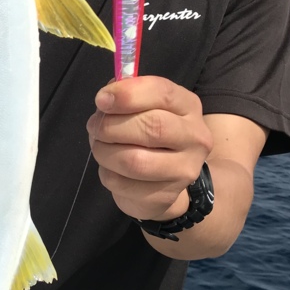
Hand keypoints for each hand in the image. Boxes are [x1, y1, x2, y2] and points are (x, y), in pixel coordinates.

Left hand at [87, 76, 212, 222]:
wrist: (166, 177)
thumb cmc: (149, 131)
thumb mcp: (143, 105)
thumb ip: (126, 94)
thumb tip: (106, 97)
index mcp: (188, 106)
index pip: (162, 93)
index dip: (127, 94)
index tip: (101, 100)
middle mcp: (195, 137)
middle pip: (151, 127)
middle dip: (112, 126)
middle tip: (95, 127)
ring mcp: (184, 170)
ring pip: (134, 161)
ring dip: (104, 151)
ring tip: (100, 146)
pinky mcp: (165, 196)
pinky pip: (122, 184)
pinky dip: (106, 174)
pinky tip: (111, 168)